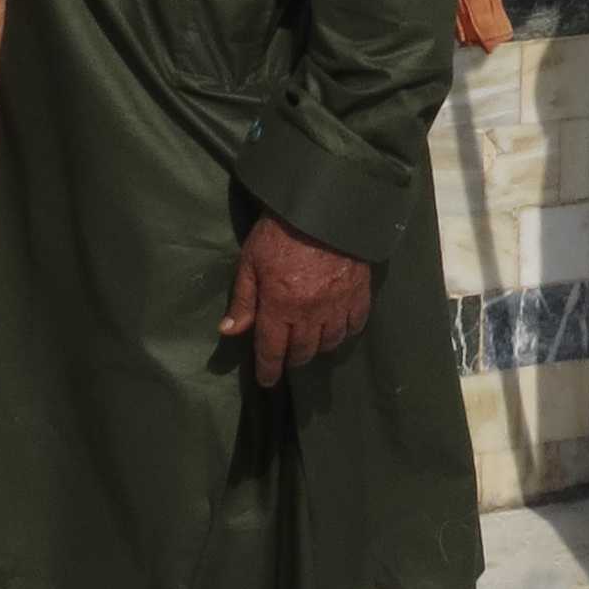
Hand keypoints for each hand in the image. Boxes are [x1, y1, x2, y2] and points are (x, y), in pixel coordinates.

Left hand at [221, 214, 372, 387]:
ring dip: (318, 348)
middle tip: (287, 359)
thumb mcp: (250, 261)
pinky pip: (355, 325)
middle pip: (302, 351)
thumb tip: (229, 331)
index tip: (267, 382)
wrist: (324, 207)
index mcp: (279, 306)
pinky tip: (339, 330)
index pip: (272, 350)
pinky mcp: (360, 293)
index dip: (268, 370)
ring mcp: (337, 305)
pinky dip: (346, 332)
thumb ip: (243, 299)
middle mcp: (309, 314)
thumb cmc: (279, 233)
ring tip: (311, 344)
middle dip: (292, 360)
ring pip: (330, 343)